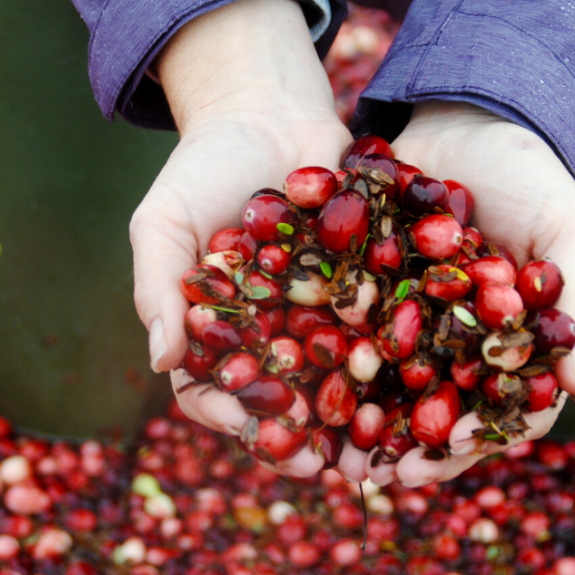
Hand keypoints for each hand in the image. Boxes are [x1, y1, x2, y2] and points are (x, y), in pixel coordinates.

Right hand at [131, 0, 352, 476]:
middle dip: (300, 435)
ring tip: (374, 449)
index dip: (230, 415)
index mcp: (215, 329)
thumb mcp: (163, 221)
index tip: (252, 431)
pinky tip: (415, 384)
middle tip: (323, 465)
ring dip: (352, 416)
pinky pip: (378, 330)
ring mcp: (317, 313)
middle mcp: (268, 331)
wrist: (269, 110)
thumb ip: (159, 288)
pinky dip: (393, 360)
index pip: (213, 388)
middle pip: (281, 398)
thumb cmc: (203, 165)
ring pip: (335, 377)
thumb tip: (162, 361)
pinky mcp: (363, 287)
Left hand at [362, 101, 574, 486]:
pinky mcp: (373, 289)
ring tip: (338, 452)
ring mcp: (416, 318)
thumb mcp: (568, 231)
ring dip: (367, 421)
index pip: (504, 405)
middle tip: (383, 474)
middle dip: (414, 446)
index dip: (482, 434)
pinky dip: (334, 363)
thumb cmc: (533, 173)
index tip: (449, 448)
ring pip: (392, 385)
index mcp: (512, 339)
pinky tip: (310, 383)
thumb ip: (574, 306)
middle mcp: (462, 339)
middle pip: (441, 409)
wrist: (470, 113)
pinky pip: (353, 334)